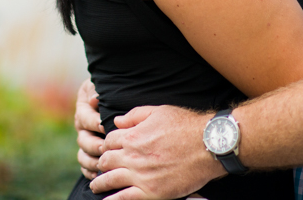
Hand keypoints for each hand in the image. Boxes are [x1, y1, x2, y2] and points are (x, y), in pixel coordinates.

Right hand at [75, 78, 103, 179]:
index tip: (104, 125)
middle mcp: (82, 127)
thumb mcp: (101, 85)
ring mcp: (85, 141)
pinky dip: (90, 172)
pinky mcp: (89, 153)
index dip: (93, 122)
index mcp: (84, 109)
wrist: (114, 98)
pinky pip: (85, 166)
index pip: (85, 118)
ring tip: (103, 164)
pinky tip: (99, 175)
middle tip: (105, 148)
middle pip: (83, 140)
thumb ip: (97, 91)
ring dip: (92, 161)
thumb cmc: (110, 90)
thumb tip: (95, 99)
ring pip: (83, 155)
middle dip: (94, 145)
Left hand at [90, 105, 222, 199]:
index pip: (109, 141)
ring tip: (95, 186)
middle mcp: (132, 156)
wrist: (207, 145)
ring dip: (100, 183)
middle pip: (106, 160)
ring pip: (110, 180)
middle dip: (101, 163)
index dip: (108, 144)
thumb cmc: (185, 126)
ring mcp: (140, 175)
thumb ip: (134, 115)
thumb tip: (117, 120)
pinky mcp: (151, 192)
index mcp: (132, 136)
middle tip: (100, 167)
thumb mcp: (158, 111)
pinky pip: (125, 198)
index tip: (109, 149)